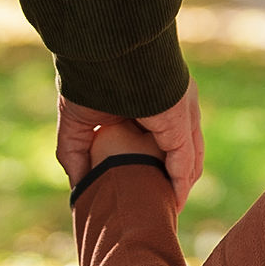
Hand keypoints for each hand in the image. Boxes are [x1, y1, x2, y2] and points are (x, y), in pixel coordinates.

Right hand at [56, 80, 203, 210]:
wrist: (100, 53)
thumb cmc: (88, 77)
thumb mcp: (77, 121)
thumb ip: (76, 154)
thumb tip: (78, 187)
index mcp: (155, 103)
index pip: (165, 143)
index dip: (159, 170)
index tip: (148, 195)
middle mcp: (174, 108)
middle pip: (183, 154)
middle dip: (174, 183)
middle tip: (161, 210)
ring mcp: (182, 115)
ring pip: (188, 160)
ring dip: (179, 189)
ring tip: (166, 212)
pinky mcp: (180, 123)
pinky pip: (184, 161)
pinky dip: (179, 185)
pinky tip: (172, 204)